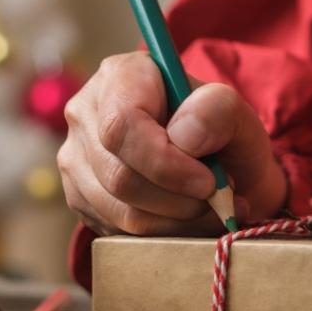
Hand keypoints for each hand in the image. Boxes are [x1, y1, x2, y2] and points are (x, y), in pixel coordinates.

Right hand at [57, 52, 287, 235]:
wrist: (216, 163)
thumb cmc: (221, 132)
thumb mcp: (236, 112)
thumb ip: (219, 110)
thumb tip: (183, 137)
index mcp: (119, 75)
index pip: (122, 124)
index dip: (164, 162)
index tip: (208, 182)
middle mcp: (85, 112)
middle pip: (118, 175)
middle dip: (177, 199)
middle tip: (217, 197)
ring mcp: (75, 156)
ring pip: (118, 210)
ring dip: (175, 221)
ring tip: (210, 208)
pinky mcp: (78, 196)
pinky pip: (117, 231)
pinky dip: (162, 235)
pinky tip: (187, 219)